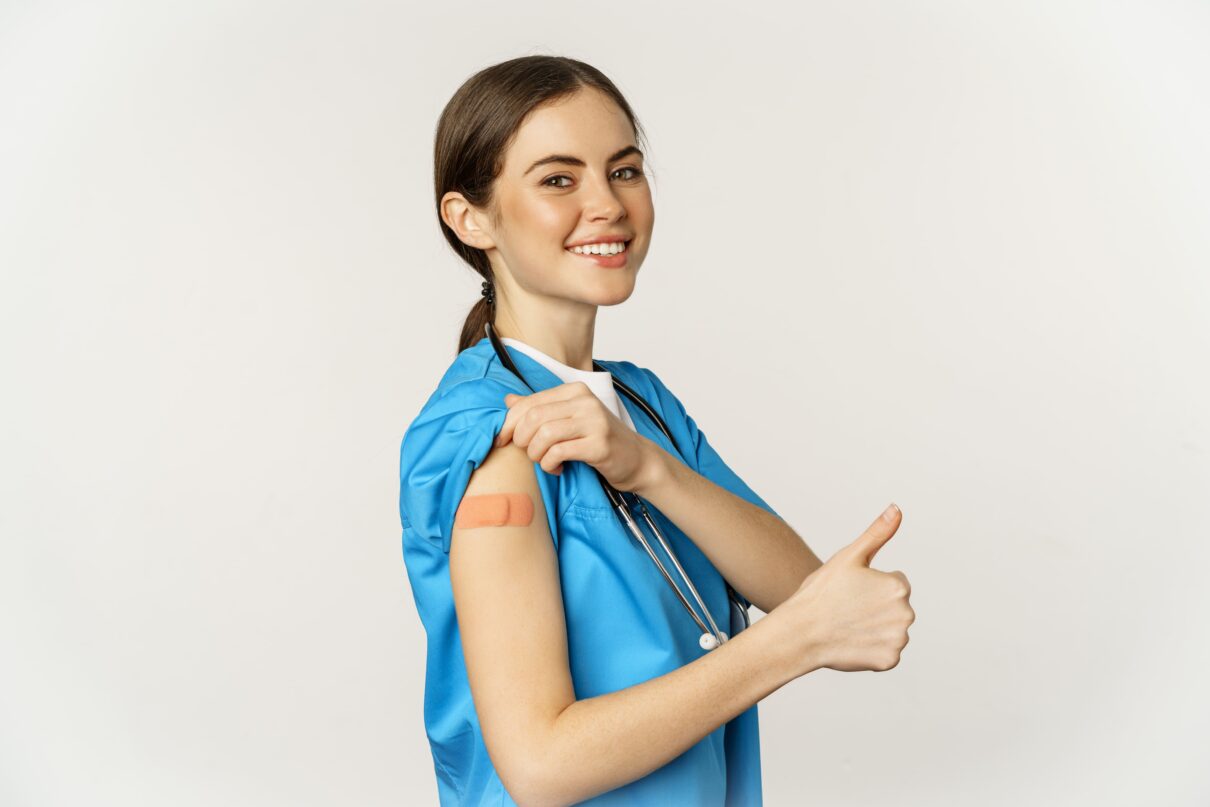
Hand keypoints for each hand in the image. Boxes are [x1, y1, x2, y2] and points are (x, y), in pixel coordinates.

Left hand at [494, 382, 661, 491]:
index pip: (529, 402)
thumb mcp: (570, 419)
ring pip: (544, 434)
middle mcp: (585, 401)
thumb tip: (508, 400)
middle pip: (533, 417)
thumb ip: (540, 408)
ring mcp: (594, 422)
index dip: (509, 423)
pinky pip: (558, 453)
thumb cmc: (600, 440)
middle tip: (529, 453)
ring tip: (544, 461)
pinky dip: (550, 465)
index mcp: (575, 391)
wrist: (637, 460)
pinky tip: (558, 469)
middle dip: (522, 440)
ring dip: (536, 454)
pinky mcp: (599, 444)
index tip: (502, 440)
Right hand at [775, 504, 914, 674]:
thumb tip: (896, 509)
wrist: (799, 633)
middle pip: (896, 607)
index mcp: (898, 586)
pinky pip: (886, 651)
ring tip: (848, 625)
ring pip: (891, 628)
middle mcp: (906, 614)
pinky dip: (872, 648)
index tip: (850, 591)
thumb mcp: (849, 557)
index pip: (894, 583)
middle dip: (876, 606)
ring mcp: (898, 639)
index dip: (870, 585)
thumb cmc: (820, 592)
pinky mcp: (889, 660)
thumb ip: (878, 533)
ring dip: (875, 627)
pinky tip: (852, 641)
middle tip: (847, 608)